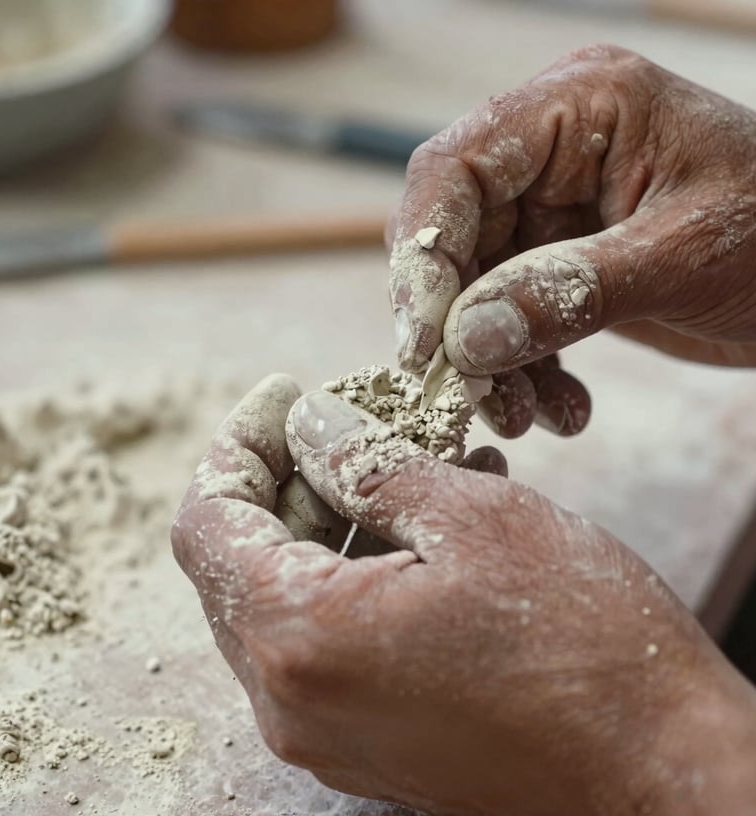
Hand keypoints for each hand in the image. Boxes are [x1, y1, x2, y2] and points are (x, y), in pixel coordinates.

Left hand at [173, 375, 755, 815]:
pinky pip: (327, 642)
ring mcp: (325, 734)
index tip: (284, 395)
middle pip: (239, 563)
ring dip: (330, 523)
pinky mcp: (366, 744)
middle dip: (287, 480)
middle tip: (350, 425)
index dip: (240, 445)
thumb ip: (371, 464)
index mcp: (301, 638)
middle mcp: (291, 702)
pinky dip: (355, 574)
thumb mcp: (475, 517)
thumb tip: (312, 426)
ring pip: (284, 600)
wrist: (660, 771)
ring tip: (404, 467)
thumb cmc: (582, 644)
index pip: (208, 522)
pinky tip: (421, 528)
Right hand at [388, 44, 755, 384]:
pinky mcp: (561, 264)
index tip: (421, 344)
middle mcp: (552, 152)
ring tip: (525, 417)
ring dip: (490, 364)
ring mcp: (554, 211)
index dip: (422, 256)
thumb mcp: (683, 257)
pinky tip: (563, 409)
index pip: (453, 170)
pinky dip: (525, 371)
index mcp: (578, 107)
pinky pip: (511, 320)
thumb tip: (465, 342)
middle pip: (454, 237)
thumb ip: (569, 293)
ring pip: (474, 292)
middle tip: (468, 395)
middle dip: (456, 326)